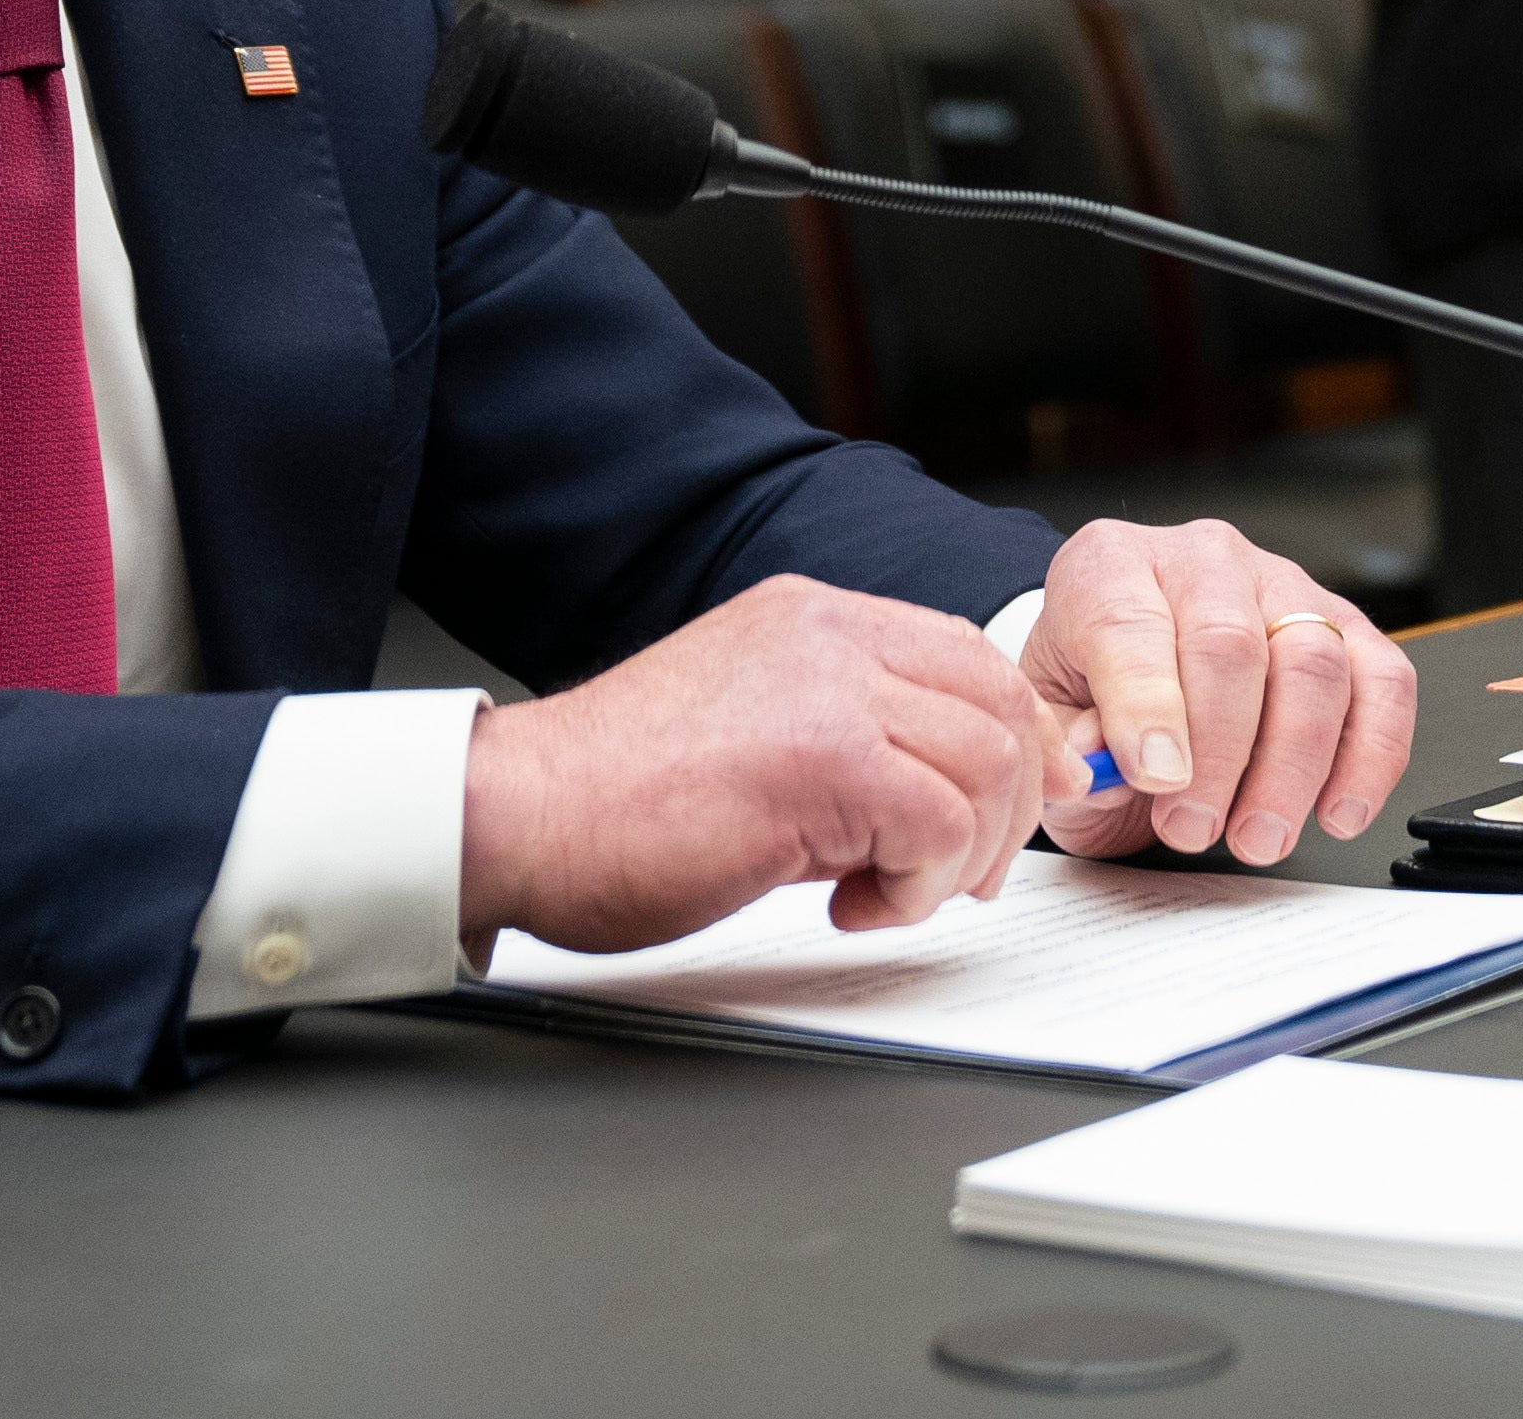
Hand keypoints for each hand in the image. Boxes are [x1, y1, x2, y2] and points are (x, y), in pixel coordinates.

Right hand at [460, 575, 1065, 950]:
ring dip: (958, 852)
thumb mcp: (748, 728)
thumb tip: (926, 804)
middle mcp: (828, 636)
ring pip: (986, 760)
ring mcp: (829, 690)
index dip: (999, 744)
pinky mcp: (823, 762)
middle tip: (957, 875)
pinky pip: (939, 822)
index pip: (963, 658)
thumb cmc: (609, 799)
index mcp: (811, 618)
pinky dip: (918, 885)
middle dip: (1003, 805)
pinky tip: (854, 904)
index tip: (989, 815)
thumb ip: (839, 739)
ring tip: (891, 894)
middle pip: (996, 701)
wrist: (519, 814)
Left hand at [1022, 519, 1420, 868]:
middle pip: (1230, 642)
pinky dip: (1372, 755)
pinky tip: (1338, 810)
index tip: (1153, 777)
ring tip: (1259, 834)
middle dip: (1219, 752)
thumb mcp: (1046, 720)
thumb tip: (1106, 764)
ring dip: (1293, 766)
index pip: (1131, 623)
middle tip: (1196, 826)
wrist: (1128, 680)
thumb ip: (1065, 741)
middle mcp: (1203, 559)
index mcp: (1110, 566)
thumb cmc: (1088, 697)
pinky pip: (1384, 682)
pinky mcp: (1348, 628)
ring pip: (1314, 661)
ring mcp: (1284, 586)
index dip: (1146, 706)